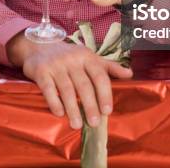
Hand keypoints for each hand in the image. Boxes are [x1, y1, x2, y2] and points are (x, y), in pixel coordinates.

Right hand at [7, 34, 132, 128]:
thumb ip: (109, 67)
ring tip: (77, 124)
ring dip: (73, 109)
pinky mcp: (41, 71)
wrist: (40, 45)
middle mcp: (73, 60)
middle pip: (84, 85)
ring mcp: (56, 65)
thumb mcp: (90, 57)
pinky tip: (59, 114)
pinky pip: (48, 89)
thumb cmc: (70, 55)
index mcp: (87, 57)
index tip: (107, 111)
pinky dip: (54, 102)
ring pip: (66, 89)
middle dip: (90, 106)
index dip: (104, 94)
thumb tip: (130, 74)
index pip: (99, 76)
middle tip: (94, 123)